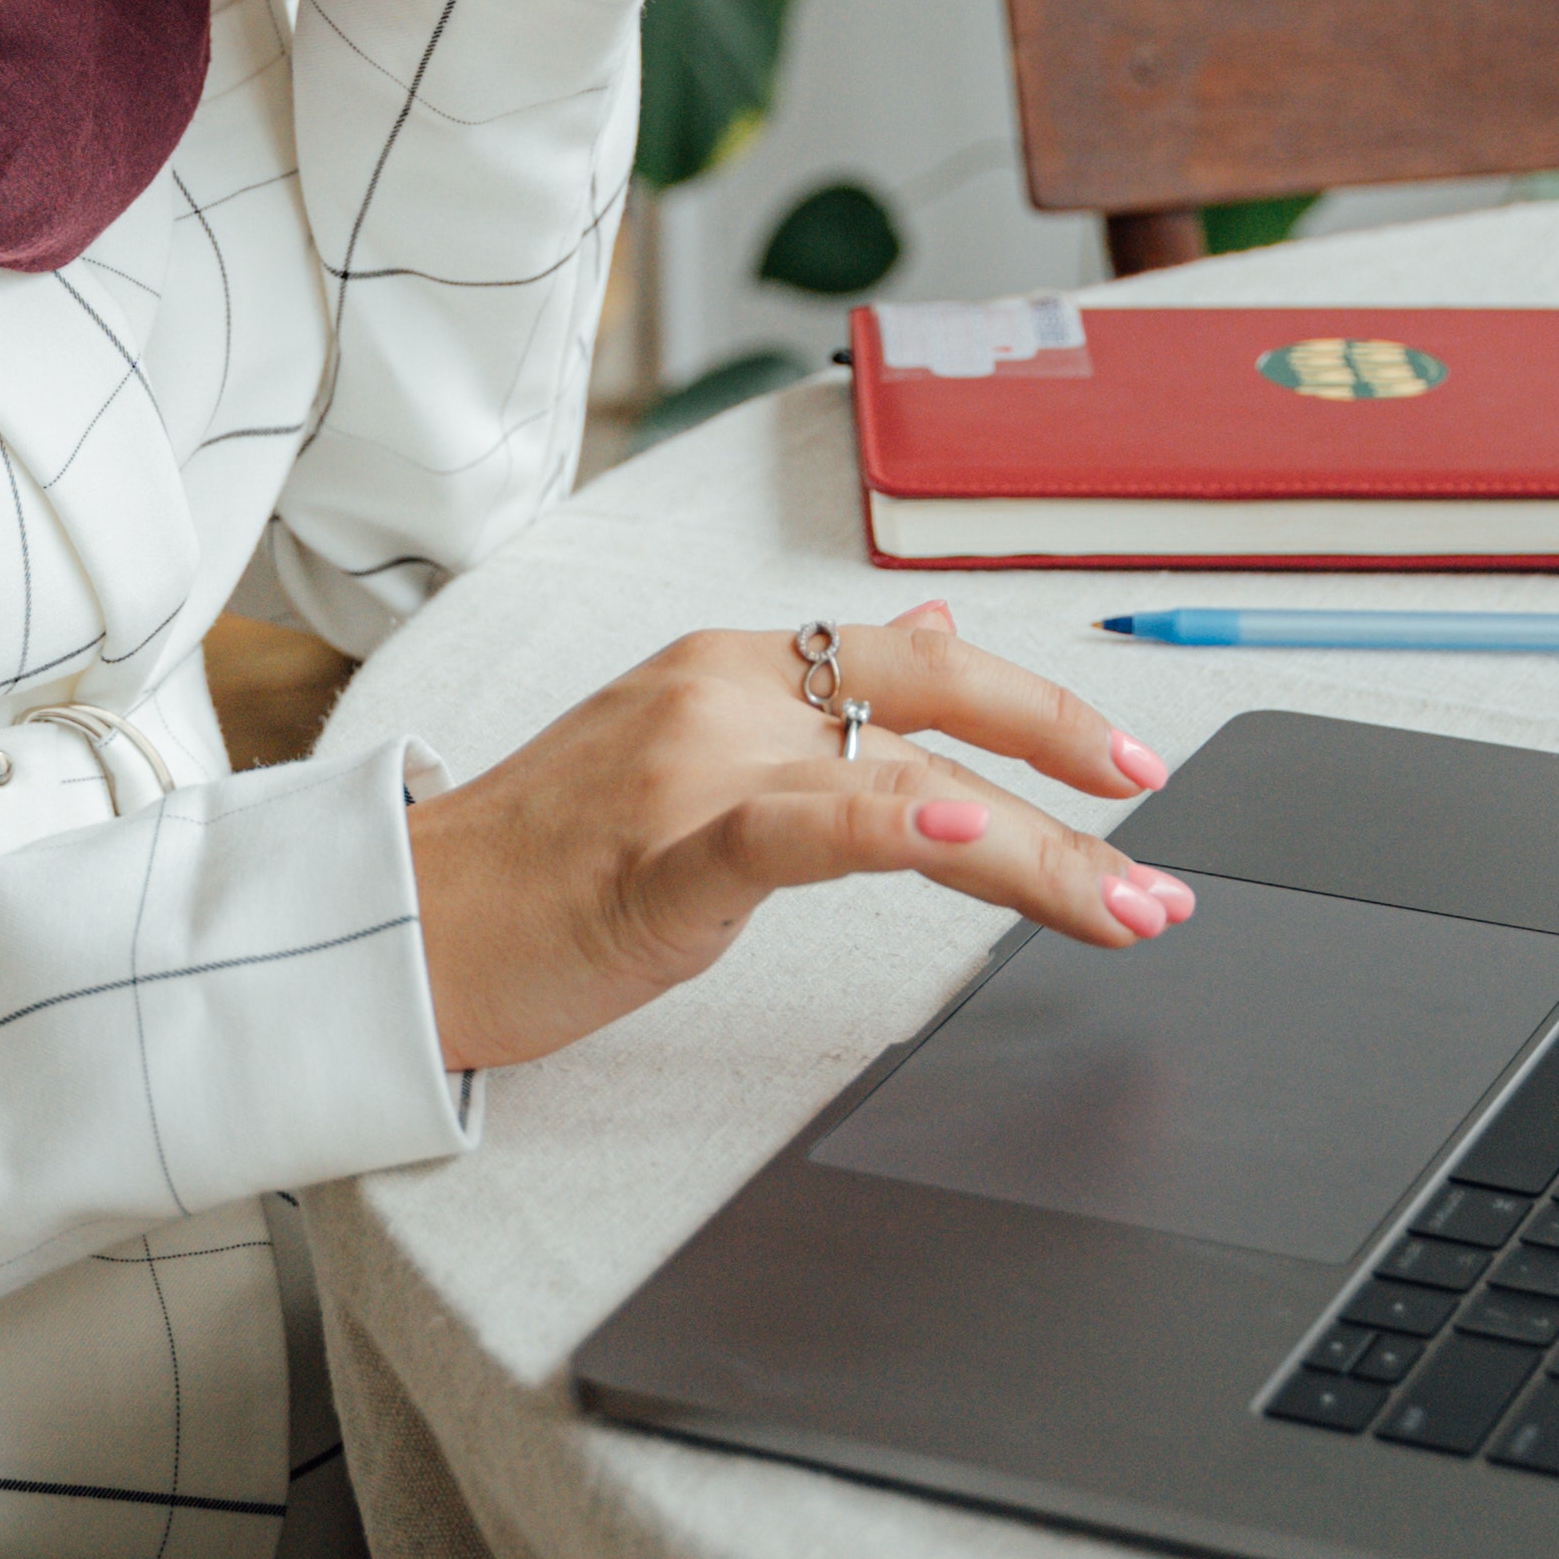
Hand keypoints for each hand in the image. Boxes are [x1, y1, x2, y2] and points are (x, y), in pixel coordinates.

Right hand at [403, 606, 1190, 1076]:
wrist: (399, 925)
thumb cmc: (535, 859)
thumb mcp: (682, 746)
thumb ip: (809, 700)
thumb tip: (936, 633)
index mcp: (729, 667)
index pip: (919, 660)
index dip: (1039, 706)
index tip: (1127, 766)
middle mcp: (722, 693)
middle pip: (936, 712)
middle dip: (1070, 779)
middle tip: (1159, 855)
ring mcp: (692, 769)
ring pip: (902, 784)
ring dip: (1036, 854)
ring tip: (1125, 905)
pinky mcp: (661, 856)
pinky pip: (797, 830)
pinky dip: (887, 823)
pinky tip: (959, 826)